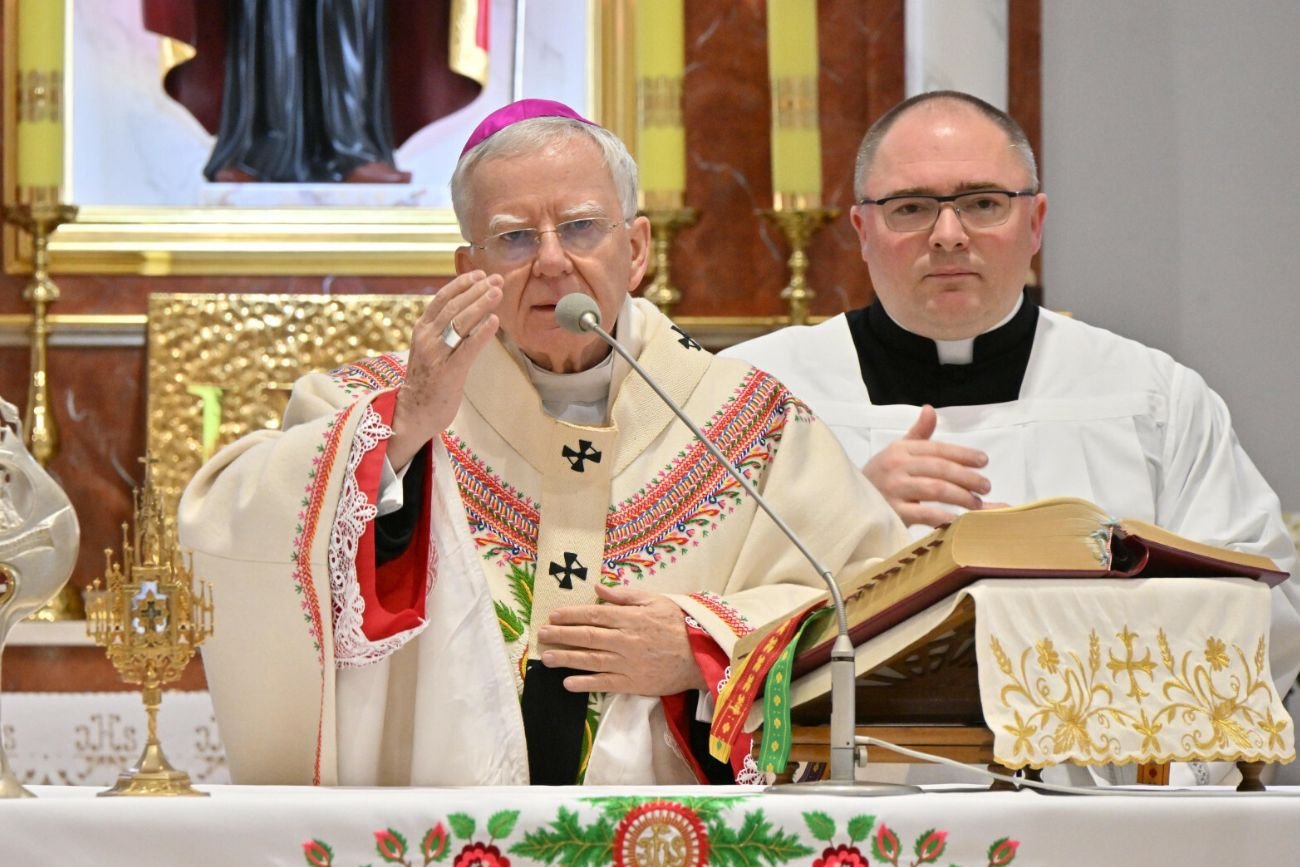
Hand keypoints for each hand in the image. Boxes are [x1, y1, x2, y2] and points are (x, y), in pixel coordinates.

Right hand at [387, 271, 500, 469]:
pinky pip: (467, 349)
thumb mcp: (431, 349)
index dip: (461, 284)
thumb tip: (467, 310)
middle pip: (453, 307)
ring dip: (480, 305)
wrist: (412, 414)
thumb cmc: (427, 380)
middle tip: (496, 279)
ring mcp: (436, 356)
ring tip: (498, 292)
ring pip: (459, 323)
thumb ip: (443, 330)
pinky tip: (494, 321)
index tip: (479, 274)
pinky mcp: (448, 373)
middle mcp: (426, 339)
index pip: (441, 299)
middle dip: (476, 291)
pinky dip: (481, 333)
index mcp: (422, 330)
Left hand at [537, 583, 707, 695]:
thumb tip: (599, 587)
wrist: (701, 655)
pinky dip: (585, 683)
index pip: (593, 614)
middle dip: (561, 635)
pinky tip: (568, 683)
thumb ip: (625, 595)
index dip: (570, 615)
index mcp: (629, 617)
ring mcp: (627, 663)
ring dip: (566, 659)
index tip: (553, 616)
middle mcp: (624, 639)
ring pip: (590, 660)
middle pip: (587, 636)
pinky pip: (604, 683)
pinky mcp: (632, 683)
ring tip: (547, 658)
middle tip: (542, 635)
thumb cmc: (678, 624)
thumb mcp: (655, 600)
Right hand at [862, 405, 999, 526]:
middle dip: (967, 477)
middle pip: (940, 468)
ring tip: (977, 503)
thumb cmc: (880, 475)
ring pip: (936, 489)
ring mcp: (894, 489)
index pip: (937, 449)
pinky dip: (943, 517)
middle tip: (986, 486)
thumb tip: (930, 409)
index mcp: (901, 449)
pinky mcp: (892, 511)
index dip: (962, 454)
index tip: (983, 461)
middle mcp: (897, 466)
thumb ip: (918, 433)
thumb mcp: (897, 450)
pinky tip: (958, 520)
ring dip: (961, 496)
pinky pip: (923, 513)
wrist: (849, 499)